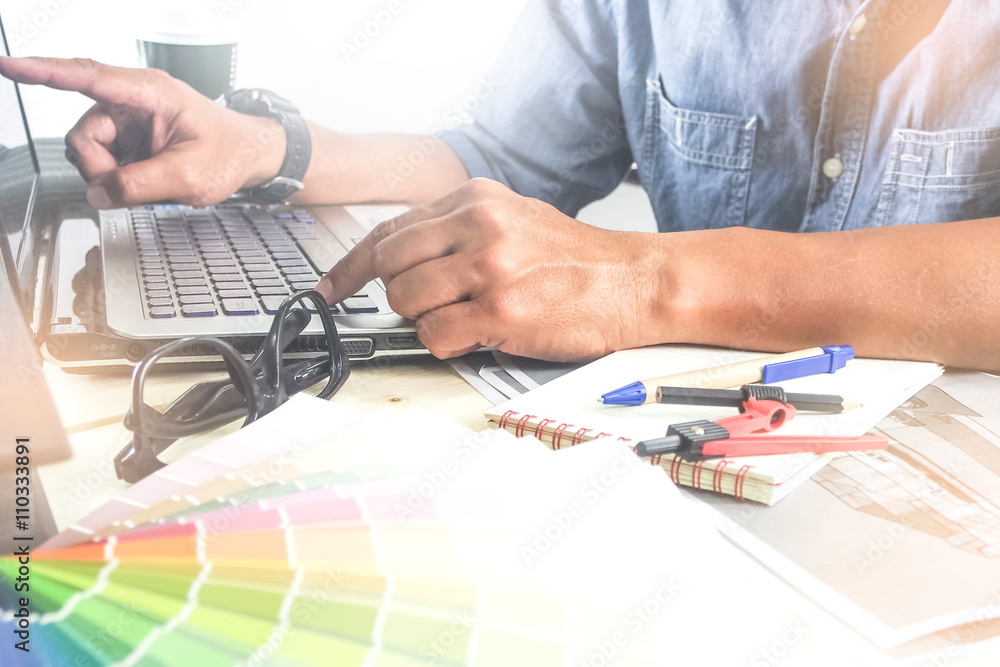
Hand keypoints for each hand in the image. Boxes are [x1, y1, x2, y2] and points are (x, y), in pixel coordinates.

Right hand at [0, 56, 284, 208]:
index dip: (44, 72)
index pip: (88, 77)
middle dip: (100, 169)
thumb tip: (100, 193)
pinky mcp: (127, 140)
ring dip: (111, 177)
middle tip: (133, 188)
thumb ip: (141, 185)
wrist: (249, 156)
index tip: (10, 66)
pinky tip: (145, 182)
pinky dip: (119, 181)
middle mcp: (132, 101)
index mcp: (149, 93)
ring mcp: (127, 122)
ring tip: (149, 183)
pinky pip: (104, 164)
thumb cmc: (230, 153)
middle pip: (84, 135)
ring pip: (89, 153)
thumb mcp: (190, 176)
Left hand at [316, 178, 661, 360]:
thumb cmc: (577, 258)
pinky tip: (475, 336)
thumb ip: (458, 229)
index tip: (331, 286)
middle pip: (389, 264)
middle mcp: (479, 226)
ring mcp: (490, 268)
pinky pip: (435, 336)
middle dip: (395, 295)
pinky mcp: (502, 312)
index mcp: (476, 199)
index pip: (390, 228)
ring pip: (406, 301)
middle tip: (421, 307)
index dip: (351, 264)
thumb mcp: (514, 217)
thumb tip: (403, 257)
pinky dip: (445, 344)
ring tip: (461, 320)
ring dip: (424, 320)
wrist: (634, 280)